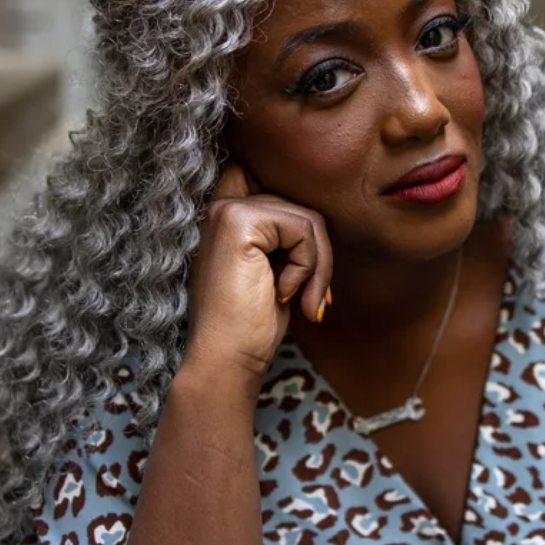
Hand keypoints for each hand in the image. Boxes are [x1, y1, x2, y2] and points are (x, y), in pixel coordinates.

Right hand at [183, 163, 332, 383]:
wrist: (226, 359)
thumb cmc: (251, 324)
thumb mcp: (275, 271)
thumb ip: (287, 238)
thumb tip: (322, 221)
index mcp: (226, 217)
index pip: (272, 185)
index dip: (295, 218)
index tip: (297, 266)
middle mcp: (222, 207)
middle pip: (300, 208)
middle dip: (319, 256)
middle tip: (313, 299)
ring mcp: (228, 211)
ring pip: (307, 219)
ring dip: (318, 267)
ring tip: (305, 301)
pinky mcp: (239, 222)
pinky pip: (303, 230)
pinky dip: (308, 267)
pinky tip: (284, 295)